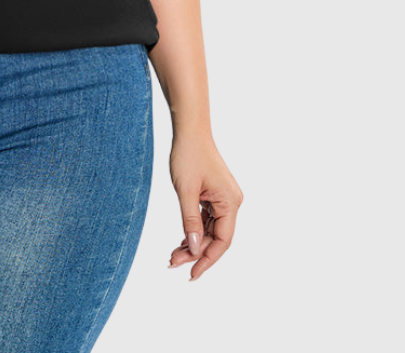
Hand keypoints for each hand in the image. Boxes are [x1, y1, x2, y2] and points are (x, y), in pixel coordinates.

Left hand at [166, 132, 242, 280]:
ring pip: (211, 230)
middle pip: (217, 237)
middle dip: (196, 252)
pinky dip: (195, 230)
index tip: (192, 273)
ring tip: (173, 255)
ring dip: (194, 243)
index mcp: (230, 202)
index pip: (223, 241)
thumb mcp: (186, 191)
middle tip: (173, 263)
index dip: (207, 259)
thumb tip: (194, 249)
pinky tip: (182, 240)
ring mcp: (224, 199)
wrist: (189, 130)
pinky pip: (207, 219)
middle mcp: (231, 202)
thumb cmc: (188, 155)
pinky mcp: (215, 195)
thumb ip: (190, 221)